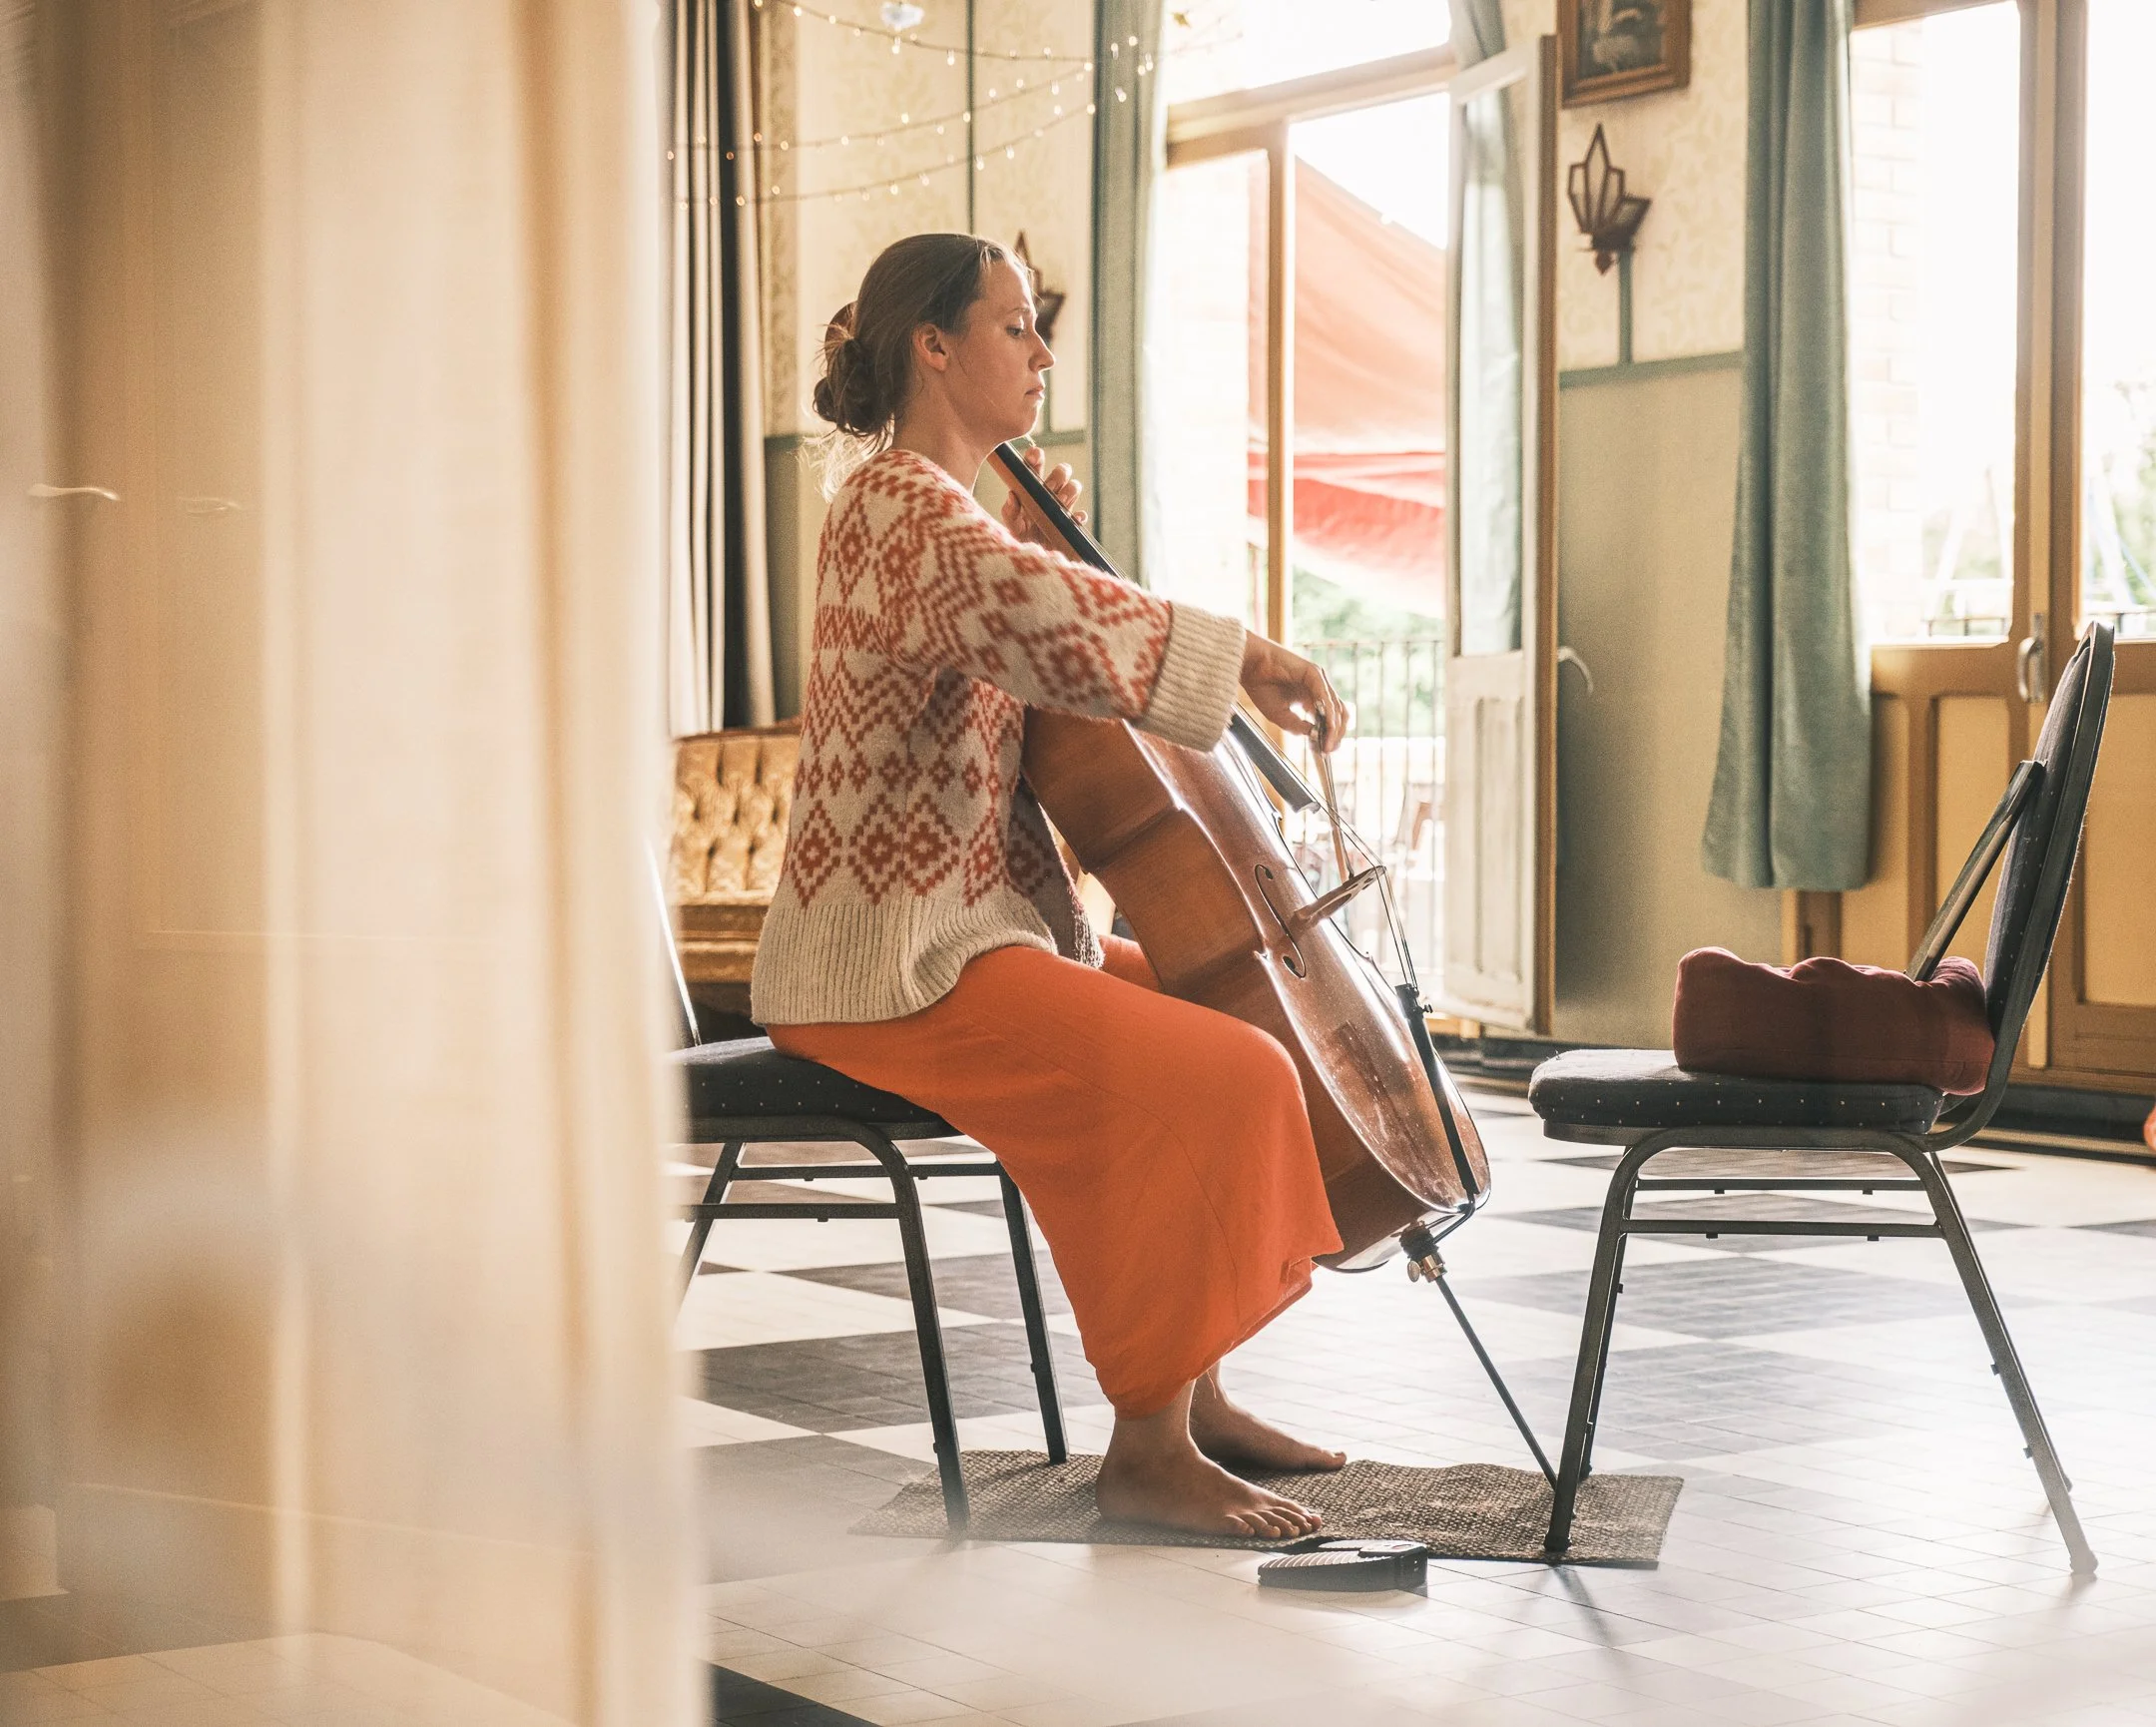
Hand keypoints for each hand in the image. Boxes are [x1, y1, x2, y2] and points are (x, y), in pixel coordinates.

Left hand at [999, 444, 1085, 545]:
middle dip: (1059, 475)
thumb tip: (1012, 495)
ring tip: (1060, 504)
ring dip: (1069, 491)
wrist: (1034, 564)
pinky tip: (1071, 521)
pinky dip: (1078, 517)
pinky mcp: (1072, 525)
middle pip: (1061, 472)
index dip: (1036, 457)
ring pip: (1075, 486)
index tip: (1035, 455)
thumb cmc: (1019, 541)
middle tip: (1049, 488)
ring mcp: (1063, 508)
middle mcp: (1049, 494)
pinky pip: (1081, 515)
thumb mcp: (1011, 528)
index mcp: (1031, 489)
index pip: (1035, 466)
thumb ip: (1010, 513)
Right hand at [1240, 632, 1348, 752]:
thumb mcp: (1280, 716)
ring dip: (1334, 727)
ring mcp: (1319, 680)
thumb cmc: (1261, 687)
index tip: (1325, 750)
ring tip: (1328, 742)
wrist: (1250, 667)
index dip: (1331, 736)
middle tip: (1329, 749)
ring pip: (1336, 706)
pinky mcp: (1314, 673)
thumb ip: (1298, 726)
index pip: (1331, 719)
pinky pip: (1325, 695)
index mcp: (1312, 699)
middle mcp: (1319, 690)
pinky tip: (1326, 726)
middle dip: (1337, 734)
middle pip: (1339, 714)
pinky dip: (1327, 712)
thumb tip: (1315, 736)